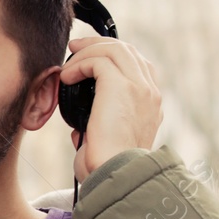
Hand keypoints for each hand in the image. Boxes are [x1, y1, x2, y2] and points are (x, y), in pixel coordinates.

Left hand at [61, 36, 161, 182]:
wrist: (116, 174)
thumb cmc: (108, 168)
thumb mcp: (108, 144)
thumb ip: (100, 130)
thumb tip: (82, 129)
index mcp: (151, 104)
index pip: (138, 65)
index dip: (114, 56)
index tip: (89, 59)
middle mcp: (150, 92)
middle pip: (128, 51)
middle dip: (99, 44)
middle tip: (75, 48)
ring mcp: (140, 87)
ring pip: (114, 49)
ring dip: (87, 52)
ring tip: (68, 64)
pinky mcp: (122, 86)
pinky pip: (99, 60)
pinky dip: (80, 64)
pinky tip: (67, 77)